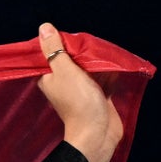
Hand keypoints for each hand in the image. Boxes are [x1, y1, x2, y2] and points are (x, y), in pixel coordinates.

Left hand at [36, 23, 122, 161]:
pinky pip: (102, 76)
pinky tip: (116, 61)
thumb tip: (44, 27)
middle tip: (94, 43)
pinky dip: (108, 70)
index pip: (51, 53)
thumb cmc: (78, 101)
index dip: (61, 43)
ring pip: (89, 66)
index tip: (74, 37)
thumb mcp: (65, 71)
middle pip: (72, 58)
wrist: (98, 133)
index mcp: (49, 77)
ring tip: (107, 50)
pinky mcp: (97, 94)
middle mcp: (63, 82)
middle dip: (83, 50)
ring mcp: (81, 88)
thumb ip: (55, 50)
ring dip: (97, 59)